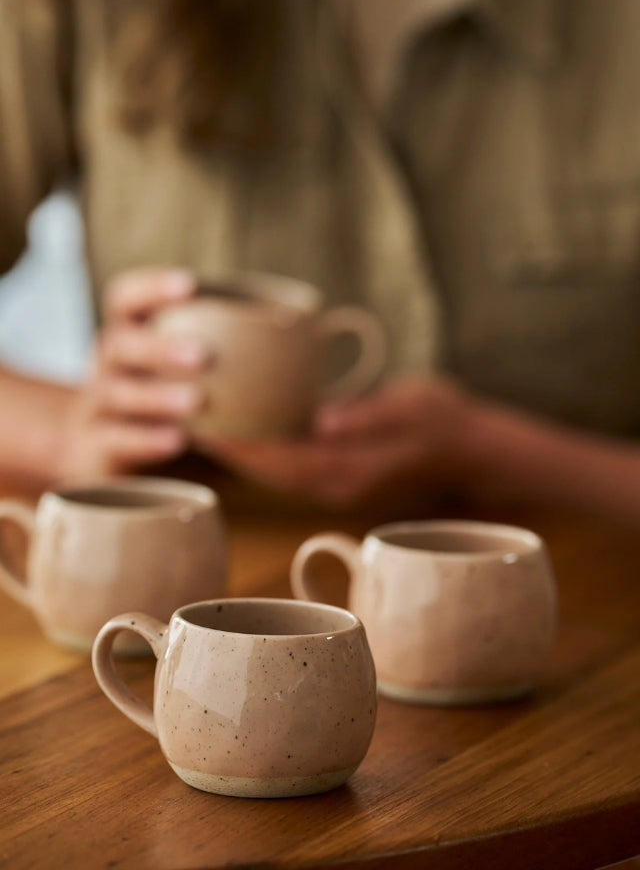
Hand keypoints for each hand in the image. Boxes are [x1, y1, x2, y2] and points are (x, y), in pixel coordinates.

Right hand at [55, 266, 208, 479]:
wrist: (96, 447)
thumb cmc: (158, 394)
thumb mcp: (178, 367)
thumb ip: (227, 353)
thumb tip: (317, 358)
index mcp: (127, 333)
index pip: (125, 298)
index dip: (152, 288)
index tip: (189, 285)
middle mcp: (108, 365)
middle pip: (120, 344)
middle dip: (159, 347)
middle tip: (203, 355)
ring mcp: (98, 407)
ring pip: (117, 394)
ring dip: (157, 396)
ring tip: (196, 400)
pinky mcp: (97, 448)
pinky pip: (116, 441)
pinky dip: (145, 440)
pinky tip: (176, 441)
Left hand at [202, 374, 472, 505]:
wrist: (472, 447)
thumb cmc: (446, 418)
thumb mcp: (414, 406)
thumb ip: (369, 416)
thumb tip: (323, 421)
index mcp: (351, 470)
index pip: (282, 462)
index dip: (242, 447)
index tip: (204, 425)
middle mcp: (337, 483)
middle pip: (269, 472)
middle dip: (231, 450)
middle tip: (189, 418)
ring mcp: (338, 482)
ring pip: (277, 472)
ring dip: (244, 452)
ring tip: (205, 423)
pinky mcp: (340, 473)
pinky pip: (292, 465)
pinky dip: (266, 449)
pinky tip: (247, 427)